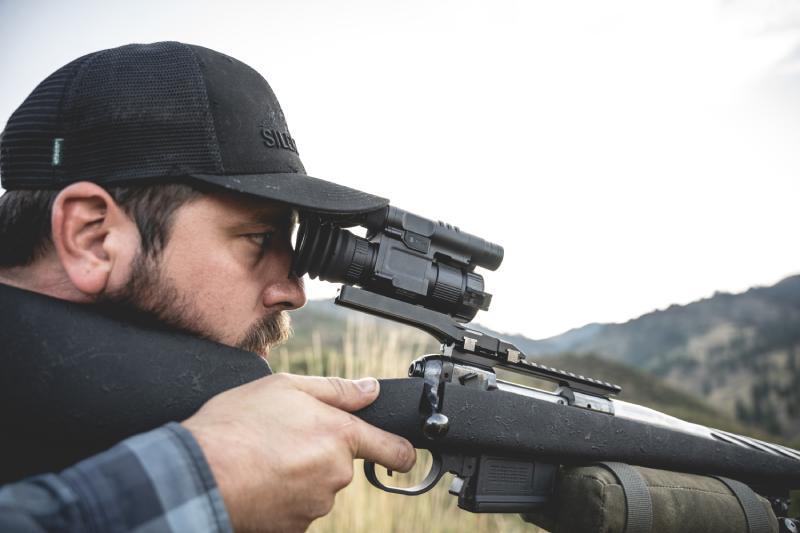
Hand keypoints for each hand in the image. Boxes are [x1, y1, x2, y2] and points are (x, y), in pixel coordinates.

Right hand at [182, 373, 414, 531]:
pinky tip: (259, 481)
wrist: (199, 475)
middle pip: (340, 464)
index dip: (401, 452)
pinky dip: (282, 497)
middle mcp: (335, 473)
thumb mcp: (285, 387)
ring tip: (263, 458)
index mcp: (339, 435)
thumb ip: (335, 389)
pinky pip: (296, 508)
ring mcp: (315, 504)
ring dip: (298, 475)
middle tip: (282, 439)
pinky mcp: (294, 528)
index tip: (404, 455)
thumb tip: (369, 389)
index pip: (391, 449)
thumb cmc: (237, 426)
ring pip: (316, 486)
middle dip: (319, 453)